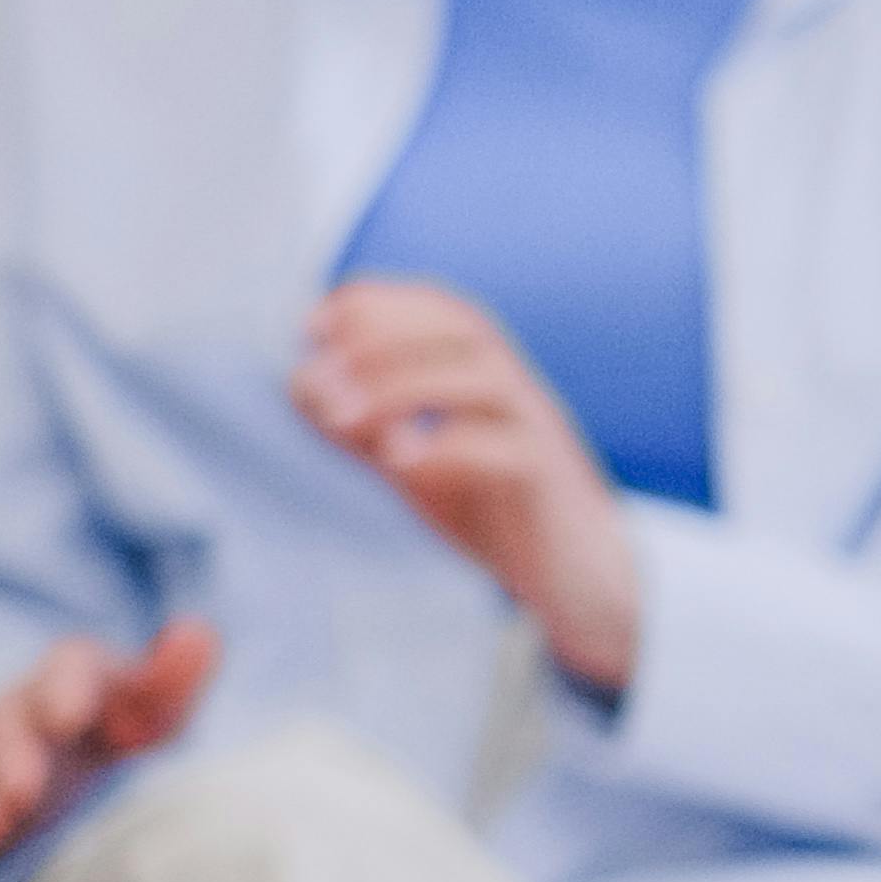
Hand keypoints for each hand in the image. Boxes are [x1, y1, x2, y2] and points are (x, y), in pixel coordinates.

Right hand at [0, 620, 221, 881]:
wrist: (88, 762)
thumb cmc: (131, 727)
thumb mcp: (163, 704)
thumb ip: (177, 675)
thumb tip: (196, 633)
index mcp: (75, 678)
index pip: (66, 667)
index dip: (64, 688)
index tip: (71, 716)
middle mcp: (23, 714)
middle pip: (6, 721)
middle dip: (11, 755)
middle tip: (24, 790)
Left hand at [297, 278, 643, 692]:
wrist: (577, 577)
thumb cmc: (491, 510)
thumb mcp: (415, 461)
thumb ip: (366, 425)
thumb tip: (303, 383)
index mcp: (486, 373)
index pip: (438, 307)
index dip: (374, 303)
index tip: (312, 327)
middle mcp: (517, 389)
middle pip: (461, 327)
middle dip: (380, 338)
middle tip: (320, 375)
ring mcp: (538, 431)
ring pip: (483, 378)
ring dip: (404, 386)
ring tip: (344, 418)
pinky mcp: (547, 483)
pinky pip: (507, 450)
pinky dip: (447, 447)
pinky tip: (398, 462)